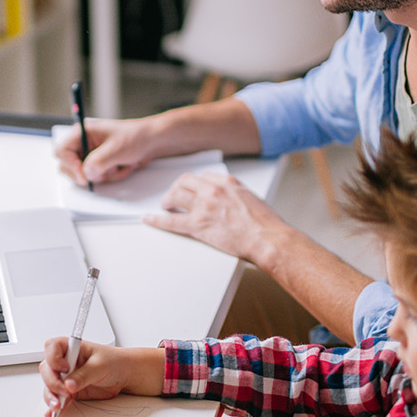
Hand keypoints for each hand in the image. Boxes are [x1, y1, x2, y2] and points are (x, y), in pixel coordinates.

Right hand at [39, 340, 163, 416]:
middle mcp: (65, 361)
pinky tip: (54, 413)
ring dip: (51, 397)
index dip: (54, 358)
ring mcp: (65, 377)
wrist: (125, 375)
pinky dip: (54, 405)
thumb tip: (69, 384)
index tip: (65, 368)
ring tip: (59, 406)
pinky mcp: (69, 391)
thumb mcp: (100, 365)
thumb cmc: (114, 362)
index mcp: (71, 347)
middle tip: (65, 392)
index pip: (52, 347)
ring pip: (49, 386)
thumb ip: (84, 374)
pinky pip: (57, 398)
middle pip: (47, 369)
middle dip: (52, 382)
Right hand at [55, 118, 157, 186]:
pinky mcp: (99, 165)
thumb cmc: (135, 137)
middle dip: (89, 173)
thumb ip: (99, 161)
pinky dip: (110, 177)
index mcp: (82, 133)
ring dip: (104, 175)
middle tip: (104, 172)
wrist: (151, 142)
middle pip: (68, 167)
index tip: (84, 176)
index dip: (71, 166)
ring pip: (85, 176)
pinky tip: (122, 167)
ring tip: (119, 165)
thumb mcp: (116, 148)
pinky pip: (97, 179)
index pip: (63, 151)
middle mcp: (83, 144)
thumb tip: (86, 172)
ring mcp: (90, 156)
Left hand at [146, 172, 289, 262]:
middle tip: (174, 196)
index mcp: (227, 182)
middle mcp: (213, 190)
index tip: (191, 189)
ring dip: (167, 200)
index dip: (194, 185)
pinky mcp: (198, 225)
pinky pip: (171, 221)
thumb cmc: (265, 224)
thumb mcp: (251, 198)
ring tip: (165, 205)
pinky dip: (157, 220)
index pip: (202, 177)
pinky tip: (149, 219)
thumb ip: (235, 195)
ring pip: (175, 196)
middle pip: (184, 182)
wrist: (268, 239)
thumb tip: (228, 201)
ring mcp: (204, 206)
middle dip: (177, 188)